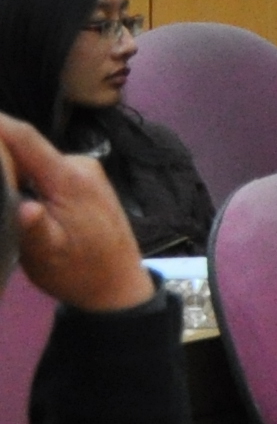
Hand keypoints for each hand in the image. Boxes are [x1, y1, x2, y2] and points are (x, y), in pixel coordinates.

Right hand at [0, 113, 158, 314]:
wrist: (119, 285)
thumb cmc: (81, 271)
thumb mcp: (49, 255)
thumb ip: (33, 228)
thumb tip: (23, 207)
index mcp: (69, 178)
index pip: (25, 138)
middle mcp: (80, 165)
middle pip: (27, 147)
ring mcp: (85, 171)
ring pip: (35, 159)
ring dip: (10, 166)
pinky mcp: (85, 180)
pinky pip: (46, 169)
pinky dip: (26, 176)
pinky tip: (12, 191)